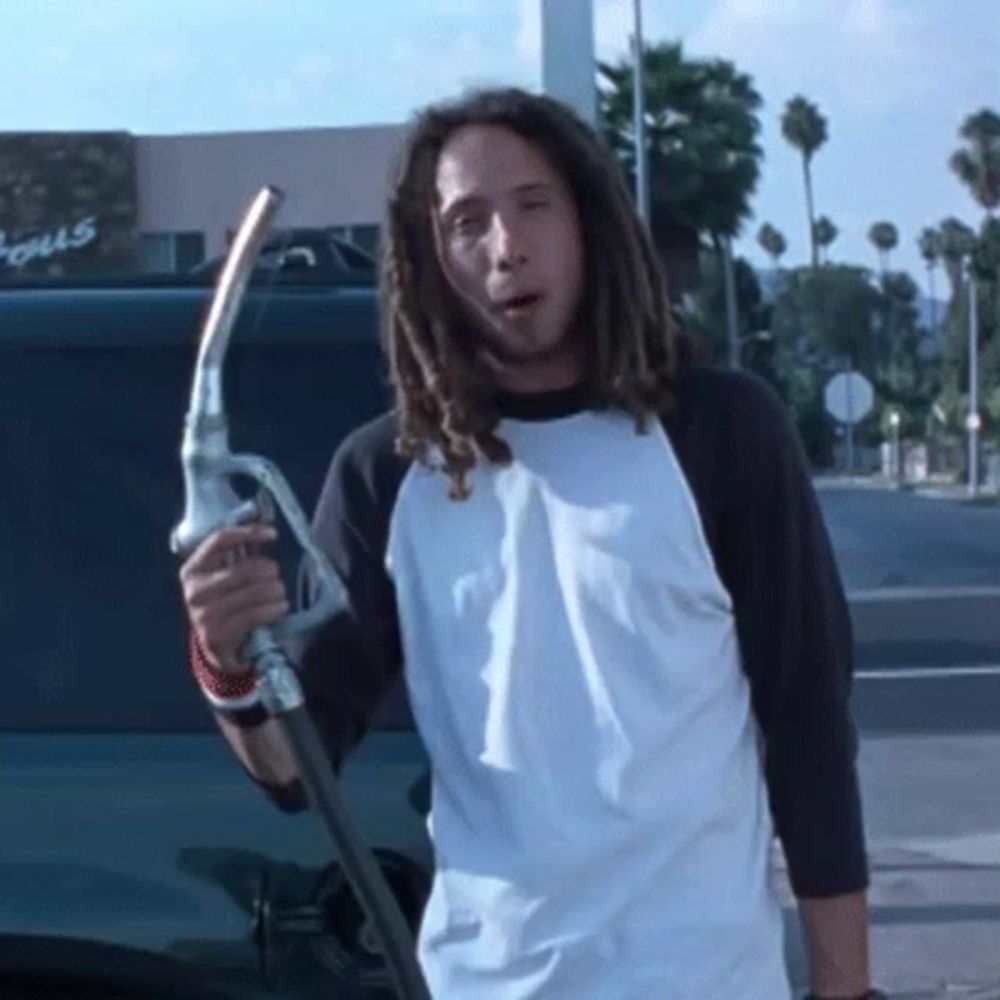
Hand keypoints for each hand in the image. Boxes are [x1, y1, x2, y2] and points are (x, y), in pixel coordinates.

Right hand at [179, 523, 288, 673]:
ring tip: (279, 594)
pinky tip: (280, 607)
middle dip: (270, 571)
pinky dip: (275, 609)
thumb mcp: (224, 579)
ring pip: (255, 591)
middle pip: (246, 569)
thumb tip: (266, 531)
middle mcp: (195, 590)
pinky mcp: (217, 635)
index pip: (220, 540)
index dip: (248, 533)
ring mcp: (203, 614)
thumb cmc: (228, 603)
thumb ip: (240, 556)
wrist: (218, 648)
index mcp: (193, 569)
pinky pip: (256, 614)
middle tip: (276, 577)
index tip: (273, 533)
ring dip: (276, 591)